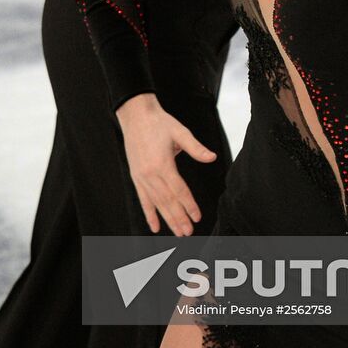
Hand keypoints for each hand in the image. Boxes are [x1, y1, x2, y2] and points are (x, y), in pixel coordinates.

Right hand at [116, 93, 216, 235]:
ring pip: (156, 203)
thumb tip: (212, 157)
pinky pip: (143, 199)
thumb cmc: (159, 122)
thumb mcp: (181, 132)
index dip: (189, 205)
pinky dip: (149, 214)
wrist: (136, 116)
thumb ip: (196, 148)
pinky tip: (155, 226)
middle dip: (179, 218)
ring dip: (167, 219)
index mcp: (163, 163)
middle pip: (168, 201)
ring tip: (178, 232)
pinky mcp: (136, 177)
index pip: (179, 190)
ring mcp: (141, 177)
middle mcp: (150, 174)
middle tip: (188, 232)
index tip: (197, 217)